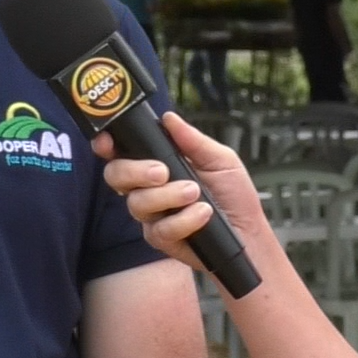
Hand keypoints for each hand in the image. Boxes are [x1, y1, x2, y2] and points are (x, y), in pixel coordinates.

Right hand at [93, 112, 267, 269]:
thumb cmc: (234, 195)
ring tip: (195, 193)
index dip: (107, 145)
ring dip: (167, 196)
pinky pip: (159, 229)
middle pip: (116, 176)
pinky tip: (202, 214)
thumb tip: (169, 118)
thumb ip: (193, 140)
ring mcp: (152, 215)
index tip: (108, 140)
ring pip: (137, 203)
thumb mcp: (220, 159)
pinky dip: (183, 220)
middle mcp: (148, 188)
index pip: (122, 152)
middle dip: (135, 171)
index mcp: (158, 163)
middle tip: (162, 172)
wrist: (249, 232)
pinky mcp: (160, 239)